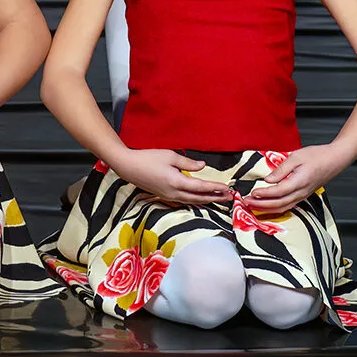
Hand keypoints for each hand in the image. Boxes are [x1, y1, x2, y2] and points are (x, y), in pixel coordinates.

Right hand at [112, 148, 234, 205]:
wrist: (127, 166)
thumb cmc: (147, 158)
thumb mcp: (169, 156)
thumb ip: (188, 163)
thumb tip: (202, 166)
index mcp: (177, 182)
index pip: (201, 187)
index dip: (215, 188)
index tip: (227, 188)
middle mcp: (174, 193)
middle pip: (199, 198)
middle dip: (215, 197)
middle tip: (228, 196)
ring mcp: (169, 196)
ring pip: (192, 201)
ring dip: (206, 200)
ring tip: (218, 198)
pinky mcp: (165, 196)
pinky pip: (185, 200)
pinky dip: (196, 200)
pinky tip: (200, 198)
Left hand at [244, 144, 350, 212]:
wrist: (334, 160)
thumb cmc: (316, 156)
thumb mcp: (296, 157)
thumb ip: (281, 169)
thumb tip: (267, 179)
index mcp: (299, 182)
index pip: (278, 192)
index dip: (264, 194)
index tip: (252, 192)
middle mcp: (301, 192)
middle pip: (279, 203)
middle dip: (261, 204)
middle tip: (246, 201)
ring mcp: (303, 195)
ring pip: (284, 207)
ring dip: (267, 208)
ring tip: (253, 205)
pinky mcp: (303, 195)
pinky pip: (288, 205)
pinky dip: (276, 207)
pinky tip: (267, 205)